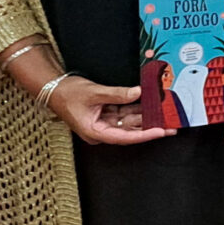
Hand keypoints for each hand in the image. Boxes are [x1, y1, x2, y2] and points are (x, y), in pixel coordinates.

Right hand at [47, 75, 171, 144]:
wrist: (53, 88)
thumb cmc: (67, 94)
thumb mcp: (94, 93)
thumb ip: (117, 94)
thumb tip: (137, 93)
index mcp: (96, 132)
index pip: (125, 137)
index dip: (144, 135)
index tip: (160, 132)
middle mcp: (102, 131)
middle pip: (129, 131)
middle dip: (150, 127)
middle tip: (170, 124)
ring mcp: (104, 122)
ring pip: (129, 121)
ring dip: (145, 116)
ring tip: (164, 113)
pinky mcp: (105, 114)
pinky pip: (124, 112)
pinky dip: (136, 108)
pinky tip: (150, 104)